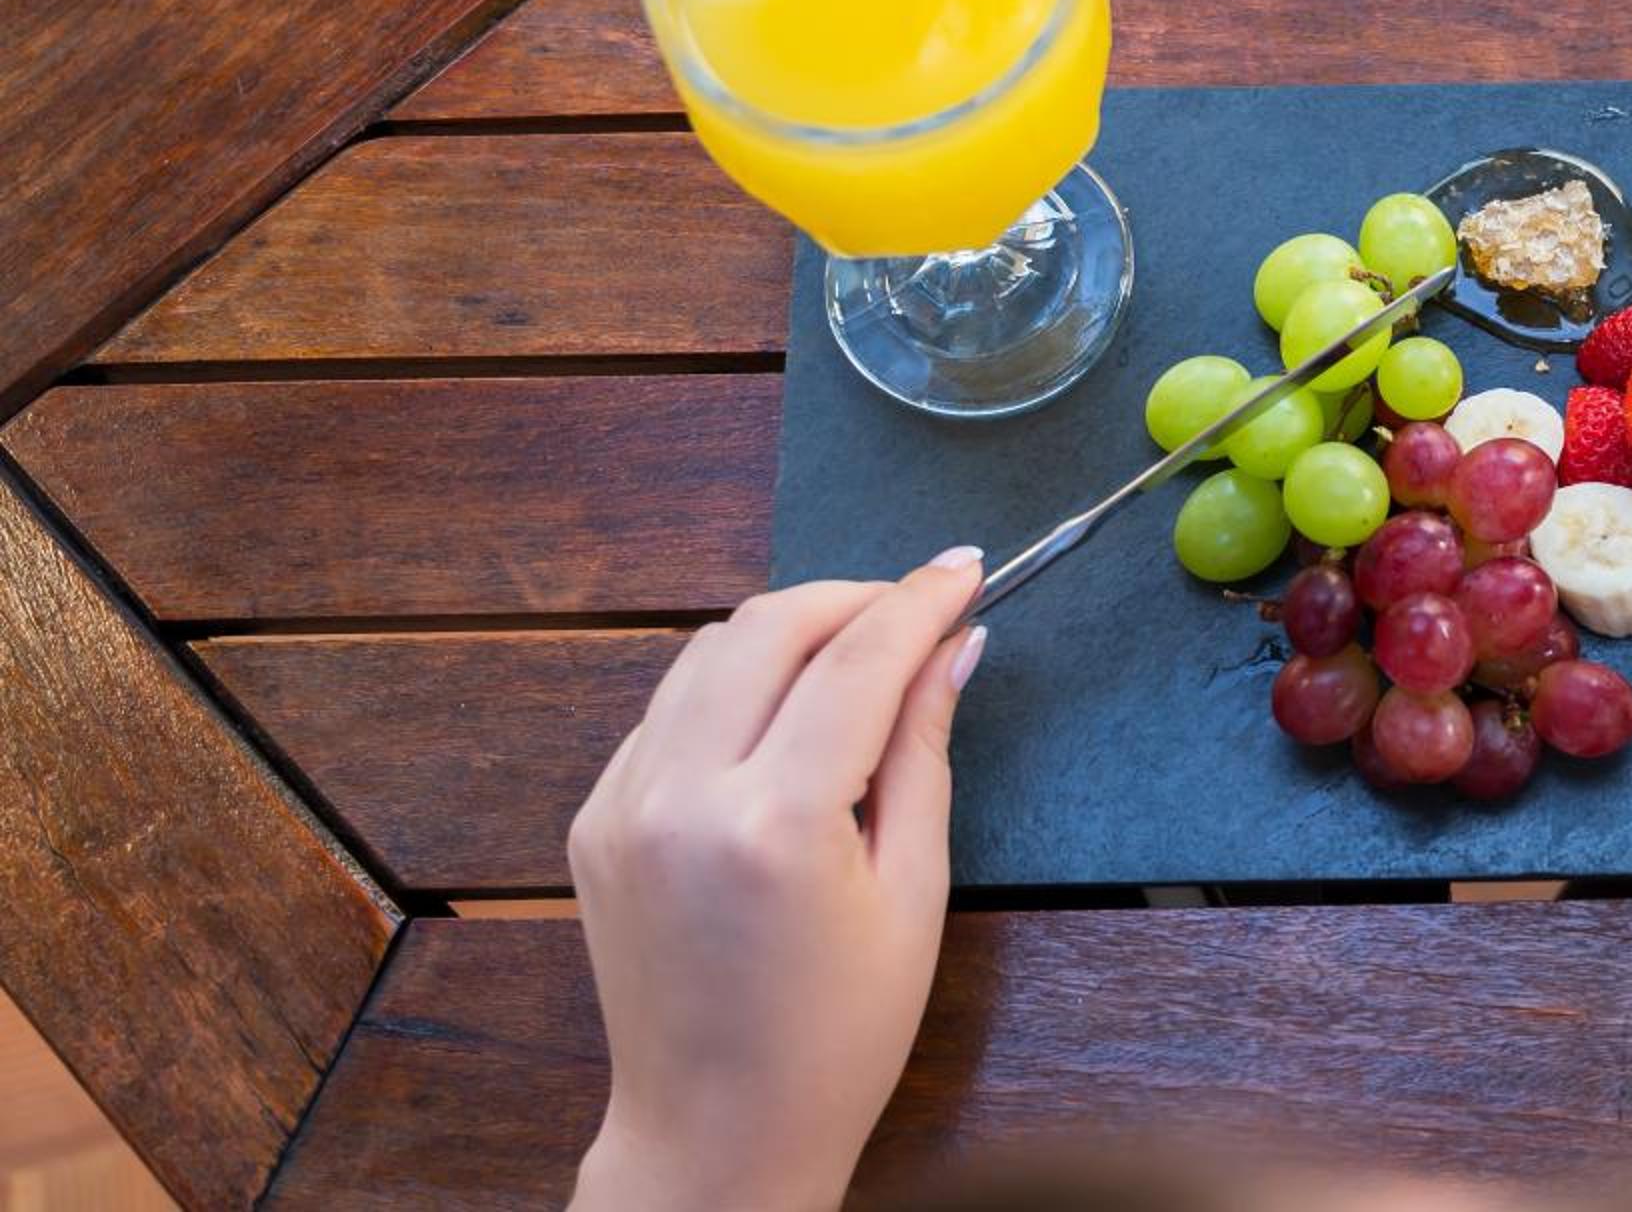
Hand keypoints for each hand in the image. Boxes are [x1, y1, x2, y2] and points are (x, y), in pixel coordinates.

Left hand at [567, 548, 988, 1211]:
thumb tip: (954, 645)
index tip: (967, 566)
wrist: (713, 1134)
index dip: (919, 599)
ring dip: (788, 630)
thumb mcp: (913, 890)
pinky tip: (785, 719)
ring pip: (708, 652)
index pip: (856, 660)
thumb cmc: (839, 1035)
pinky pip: (670, 709)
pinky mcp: (594, 820)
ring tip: (859, 655)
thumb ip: (923, 749)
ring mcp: (622, 806)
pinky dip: (734, 687)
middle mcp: (681, 798)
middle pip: (768, 626)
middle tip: (917, 607)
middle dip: (851, 597)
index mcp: (773, 825)